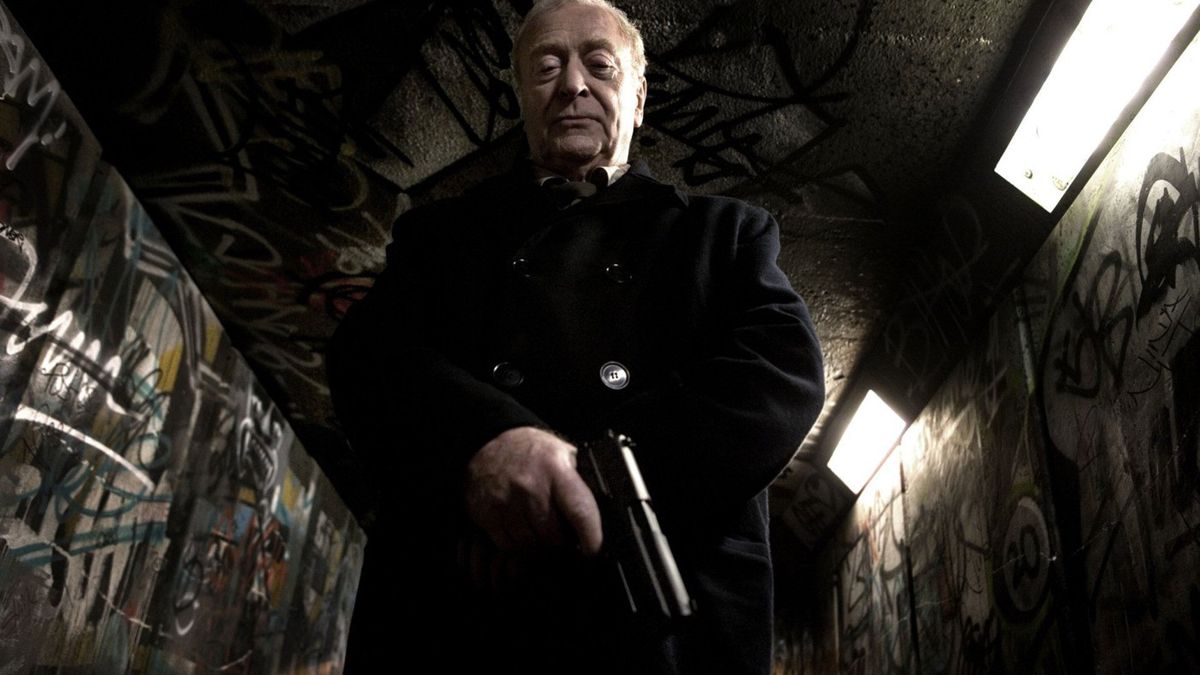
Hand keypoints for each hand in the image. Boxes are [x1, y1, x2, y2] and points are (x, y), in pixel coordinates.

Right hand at [465, 426, 601, 554]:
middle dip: (564, 543)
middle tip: (566, 538)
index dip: (591, 537)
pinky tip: (525, 536)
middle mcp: (531, 486)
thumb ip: (581, 482)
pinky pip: (509, 546)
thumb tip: (603, 514)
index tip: (593, 549)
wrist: (491, 443)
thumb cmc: (533, 452)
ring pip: (531, 545)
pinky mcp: (487, 513)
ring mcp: (506, 501)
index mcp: (557, 470)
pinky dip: (519, 548)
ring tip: (545, 537)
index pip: (580, 511)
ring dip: (541, 548)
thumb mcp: (564, 455)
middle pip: (554, 536)